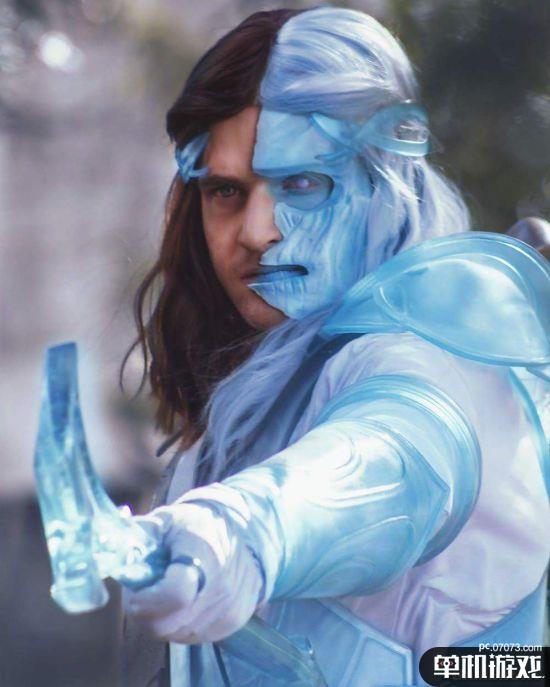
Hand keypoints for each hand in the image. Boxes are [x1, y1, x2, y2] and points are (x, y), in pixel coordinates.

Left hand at [123, 502, 262, 642]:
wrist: (243, 533)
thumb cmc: (198, 525)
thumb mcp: (167, 519)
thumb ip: (138, 534)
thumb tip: (110, 544)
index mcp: (204, 553)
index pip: (175, 593)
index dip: (147, 599)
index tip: (137, 591)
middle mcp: (221, 585)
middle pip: (166, 623)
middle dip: (147, 611)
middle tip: (147, 590)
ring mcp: (229, 607)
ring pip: (176, 634)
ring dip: (164, 618)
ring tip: (169, 590)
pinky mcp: (233, 622)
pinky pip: (192, 636)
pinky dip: (181, 623)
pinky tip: (187, 599)